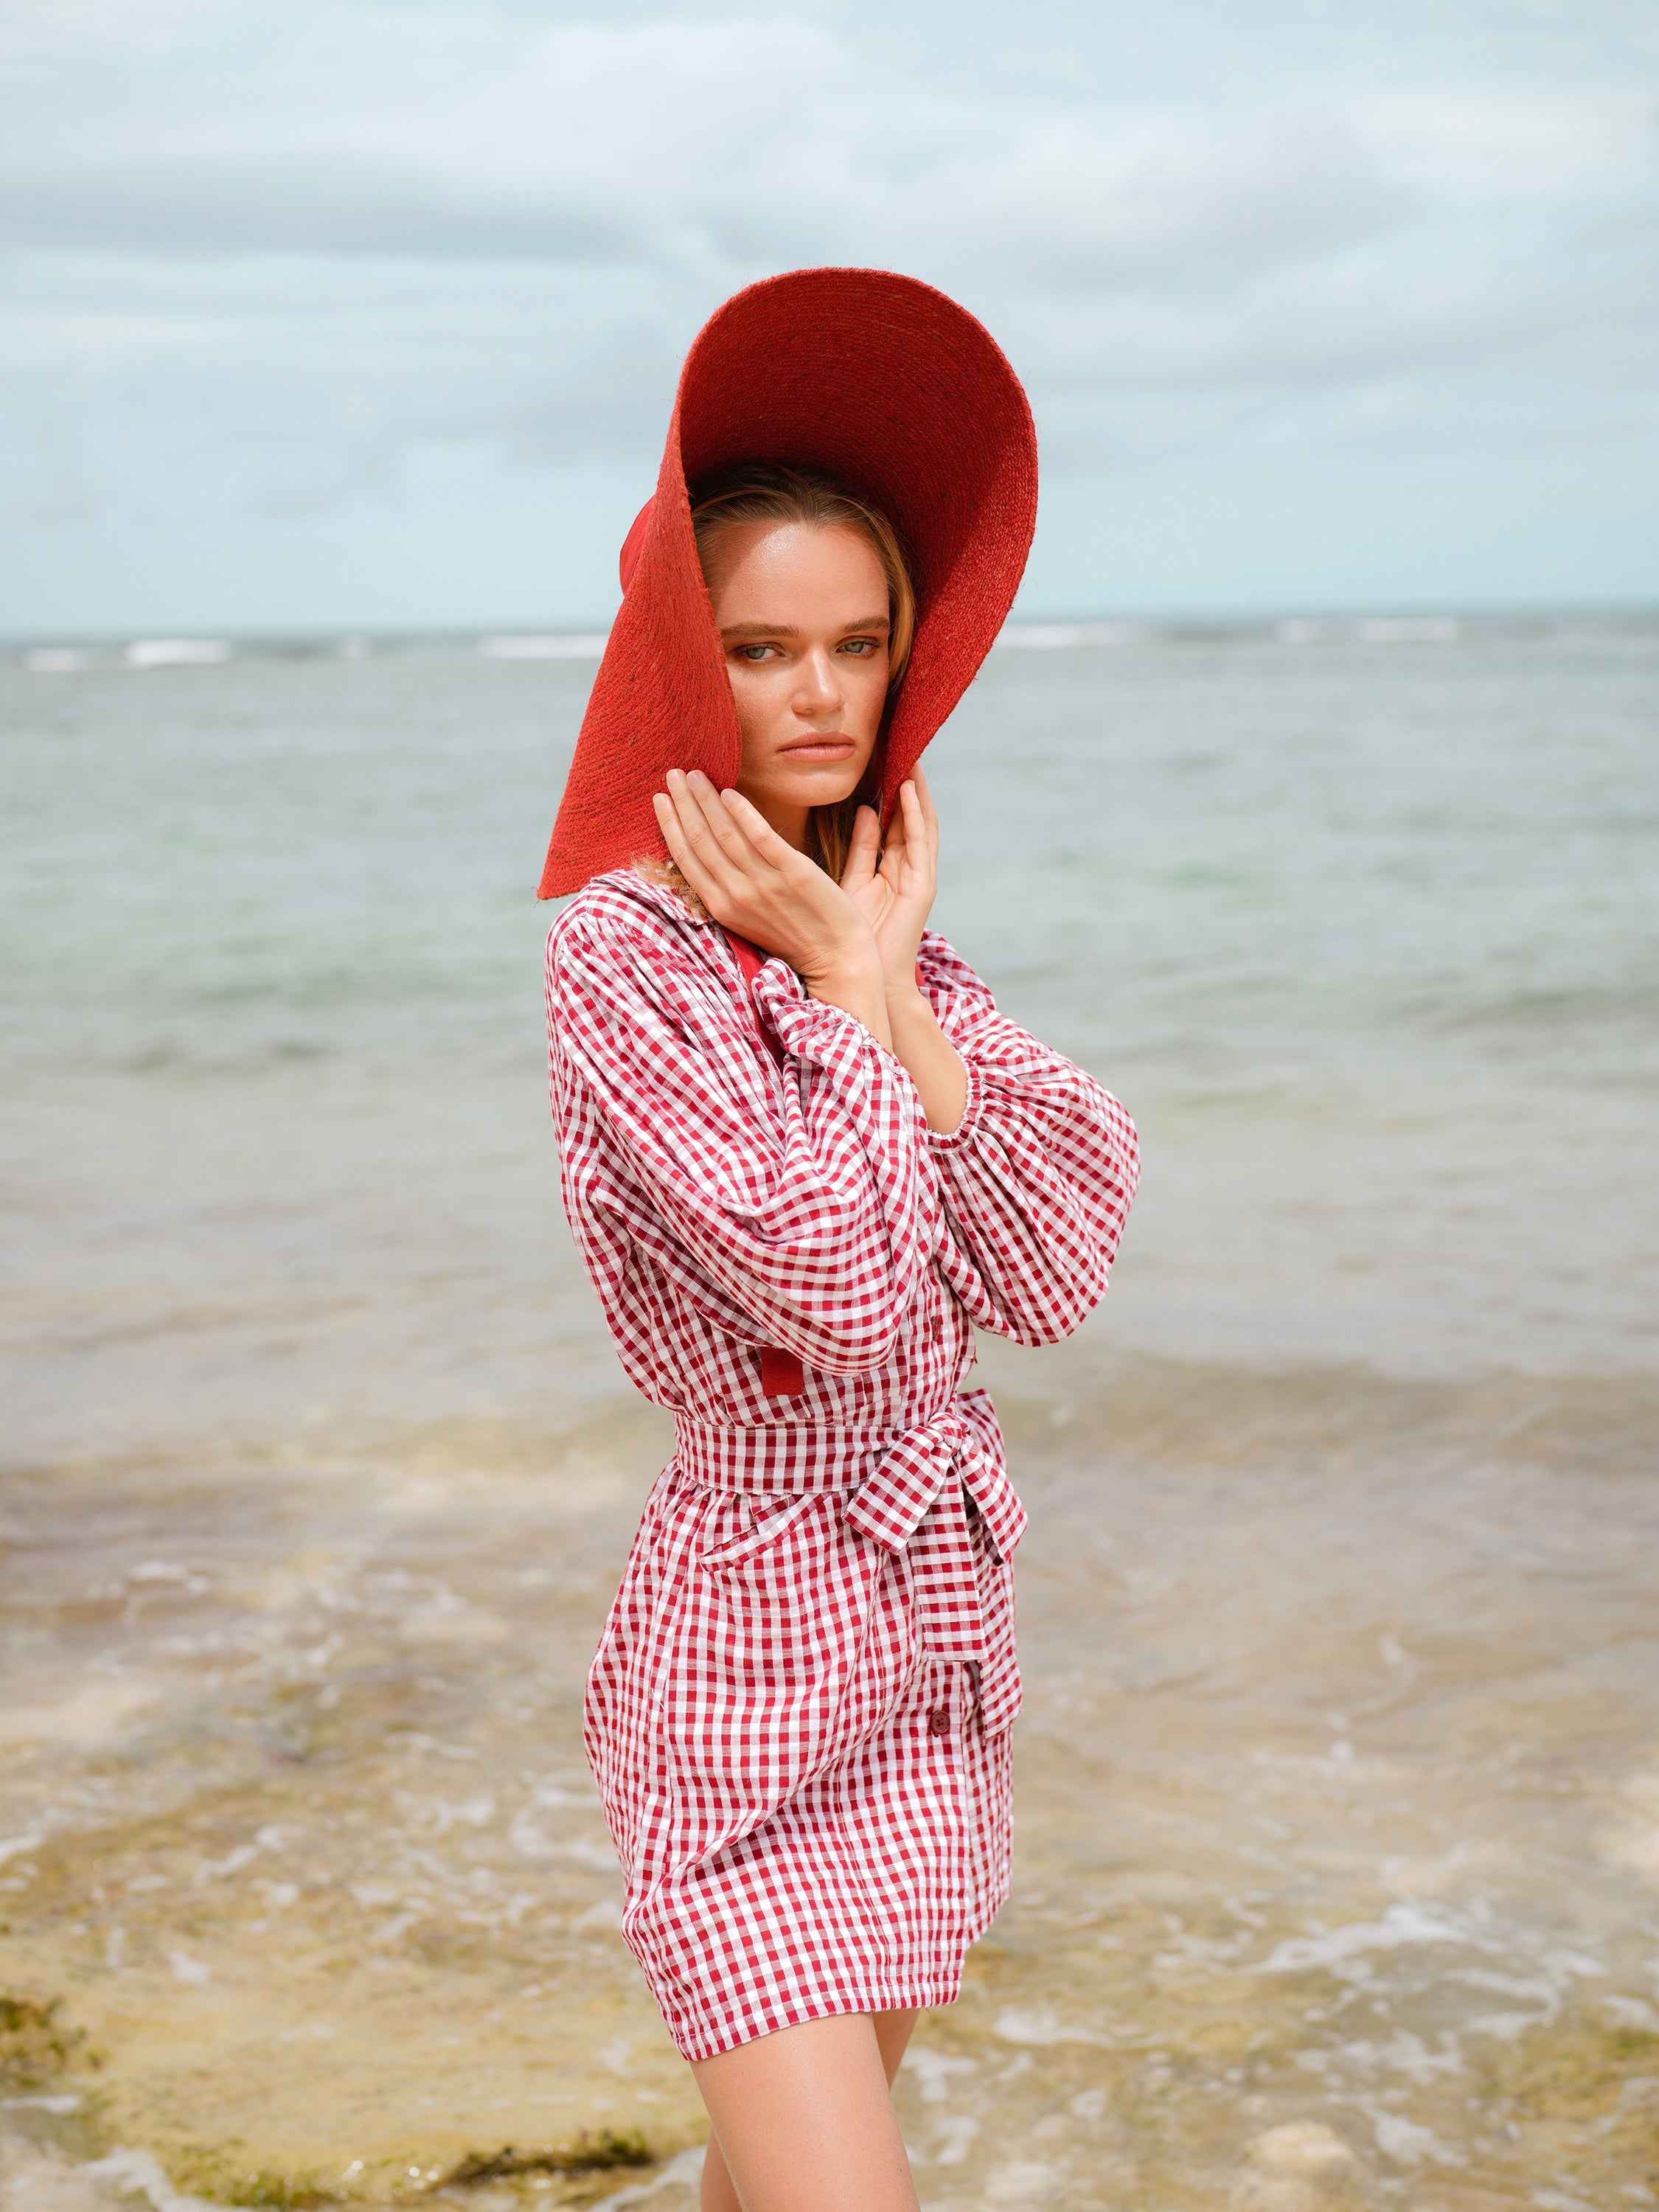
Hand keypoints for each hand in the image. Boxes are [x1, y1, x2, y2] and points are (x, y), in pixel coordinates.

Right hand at [653, 771, 889, 1039]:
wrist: (837, 962)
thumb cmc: (797, 940)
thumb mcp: (751, 921)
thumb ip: (731, 891)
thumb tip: (715, 857)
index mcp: (722, 908)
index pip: (686, 859)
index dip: (670, 825)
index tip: (660, 798)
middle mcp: (736, 895)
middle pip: (699, 839)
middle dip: (683, 803)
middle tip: (672, 772)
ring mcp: (764, 884)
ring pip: (724, 833)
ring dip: (705, 799)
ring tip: (695, 773)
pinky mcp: (794, 873)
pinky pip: (761, 836)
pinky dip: (743, 812)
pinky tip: (730, 791)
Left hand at [838, 769, 939, 997]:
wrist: (861, 975)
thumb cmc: (852, 933)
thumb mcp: (853, 879)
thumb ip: (862, 846)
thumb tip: (864, 810)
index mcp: (892, 865)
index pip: (896, 817)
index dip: (891, 787)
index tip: (884, 754)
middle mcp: (910, 867)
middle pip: (913, 815)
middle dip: (909, 781)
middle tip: (902, 744)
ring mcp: (919, 875)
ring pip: (922, 823)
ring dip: (918, 790)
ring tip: (911, 755)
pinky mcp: (922, 886)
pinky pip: (920, 842)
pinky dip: (917, 814)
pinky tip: (909, 788)